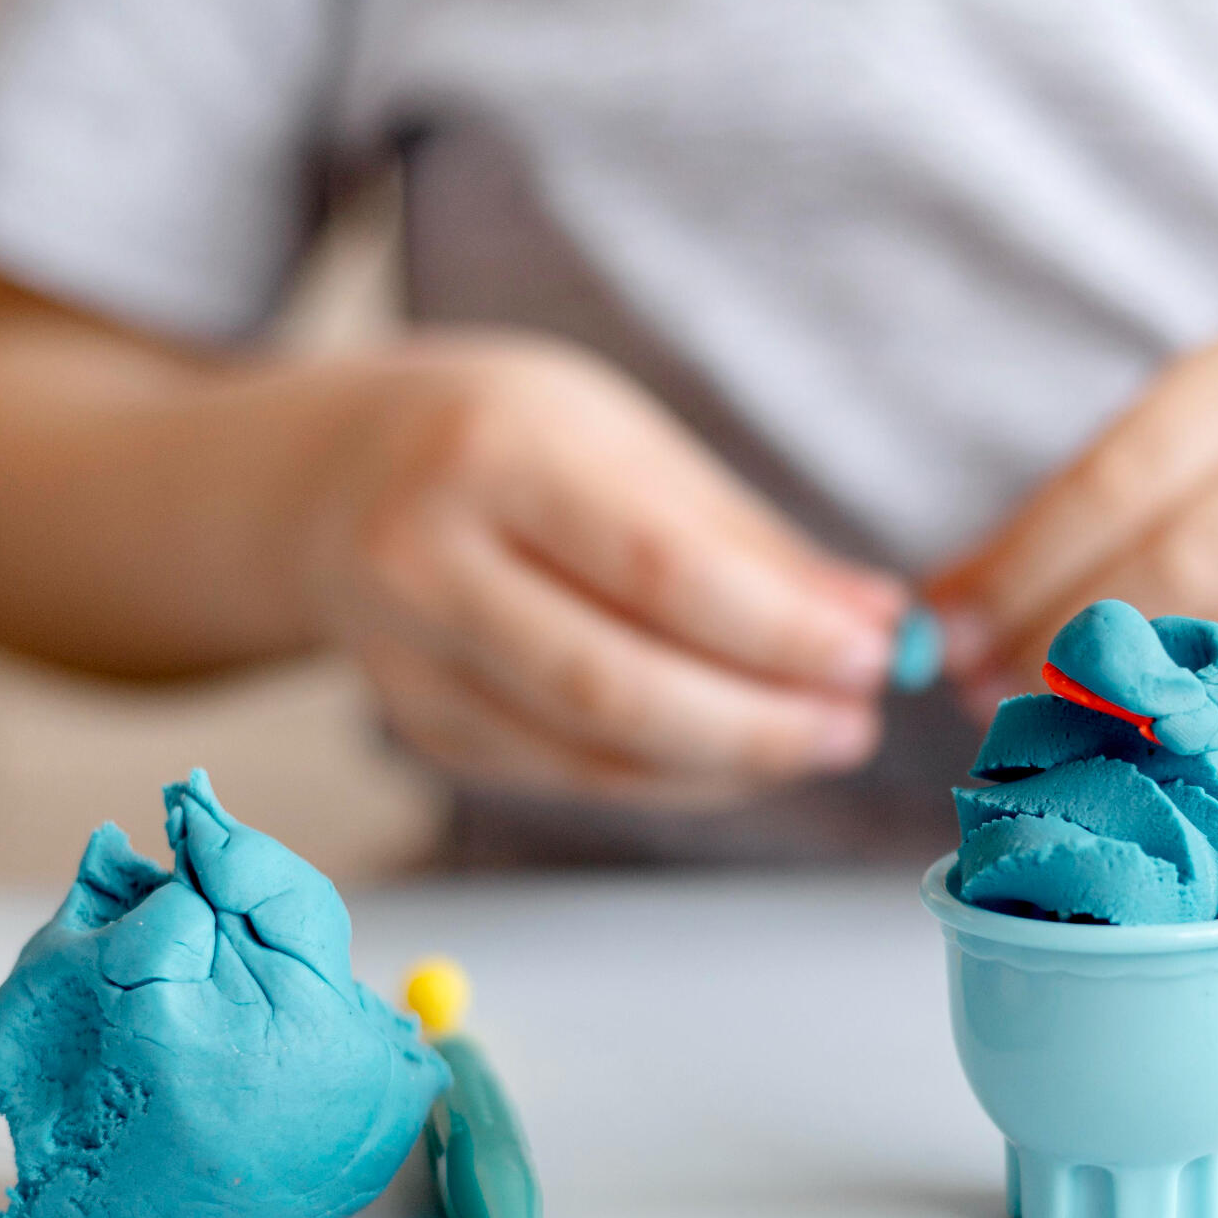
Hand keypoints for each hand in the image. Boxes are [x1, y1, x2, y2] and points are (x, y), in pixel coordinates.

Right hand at [291, 333, 905, 806]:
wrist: (337, 473)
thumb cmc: (511, 439)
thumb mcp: (626, 443)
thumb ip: (751, 541)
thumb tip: (880, 621)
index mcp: (487, 455)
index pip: (655, 570)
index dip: (775, 632)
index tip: (869, 656)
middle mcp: (424, 560)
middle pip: (614, 686)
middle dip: (757, 724)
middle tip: (856, 727)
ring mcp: (406, 660)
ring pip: (591, 753)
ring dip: (726, 765)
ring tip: (817, 739)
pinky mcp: (420, 728)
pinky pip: (567, 776)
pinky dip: (669, 778)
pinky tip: (737, 756)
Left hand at [925, 320, 1217, 769]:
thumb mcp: (1182, 458)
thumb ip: (1061, 523)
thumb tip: (931, 619)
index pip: (1123, 479)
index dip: (1024, 570)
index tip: (950, 637)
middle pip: (1179, 566)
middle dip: (1063, 644)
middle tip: (986, 694)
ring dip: (1121, 710)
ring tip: (1049, 726)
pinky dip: (1197, 748)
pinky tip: (1141, 750)